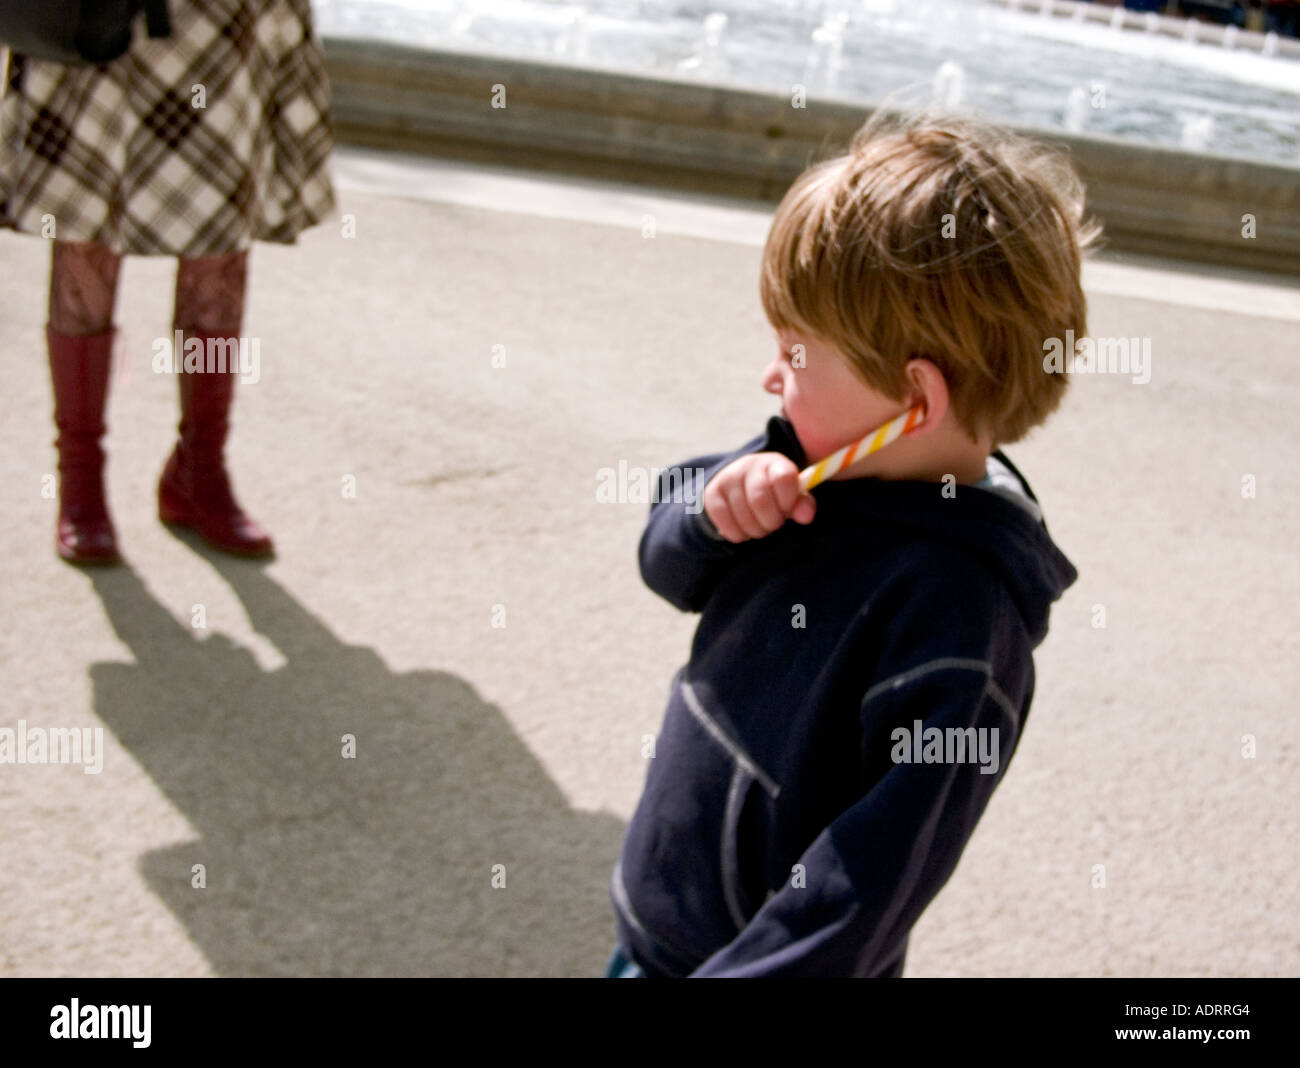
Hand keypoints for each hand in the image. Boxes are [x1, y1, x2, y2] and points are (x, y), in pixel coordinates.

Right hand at [702, 452, 816, 542]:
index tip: (787, 510)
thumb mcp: (793, 495)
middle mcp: (750, 465)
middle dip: (771, 521)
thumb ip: (803, 503)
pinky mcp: (712, 493)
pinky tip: (744, 530)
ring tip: (759, 526)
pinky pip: (724, 521)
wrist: (743, 486)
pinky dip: (737, 533)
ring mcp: (728, 477)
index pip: (784, 478)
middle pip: (760, 500)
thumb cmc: (775, 494)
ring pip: (743, 515)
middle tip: (773, 524)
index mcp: (775, 463)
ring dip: (755, 530)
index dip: (788, 501)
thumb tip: (805, 516)